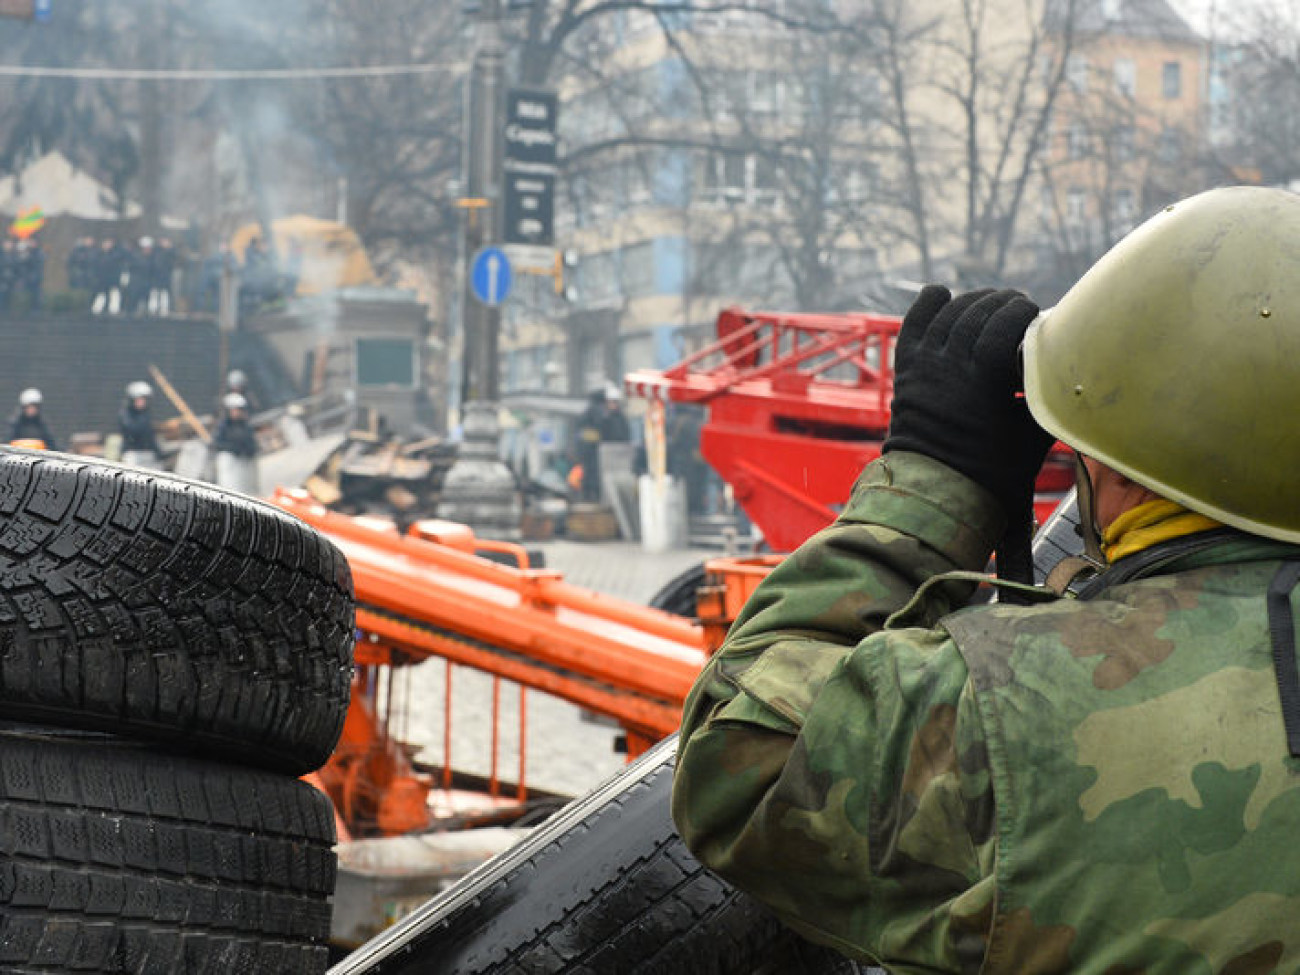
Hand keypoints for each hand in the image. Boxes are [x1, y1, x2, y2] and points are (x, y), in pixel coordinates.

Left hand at [884, 285, 1053, 523]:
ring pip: (949, 312)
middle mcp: (949, 363)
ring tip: (991, 305)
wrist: (936, 492)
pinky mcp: (906, 370)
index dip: (1023, 311)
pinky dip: (929, 305)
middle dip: (1002, 304)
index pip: (1006, 319)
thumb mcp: (1033, 435)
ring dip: (973, 302)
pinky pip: (914, 323)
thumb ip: (1050, 400)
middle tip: (1019, 310)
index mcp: (983, 376)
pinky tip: (944, 296)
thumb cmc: (991, 470)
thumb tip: (1073, 375)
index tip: (1037, 316)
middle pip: (978, 311)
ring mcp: (923, 364)